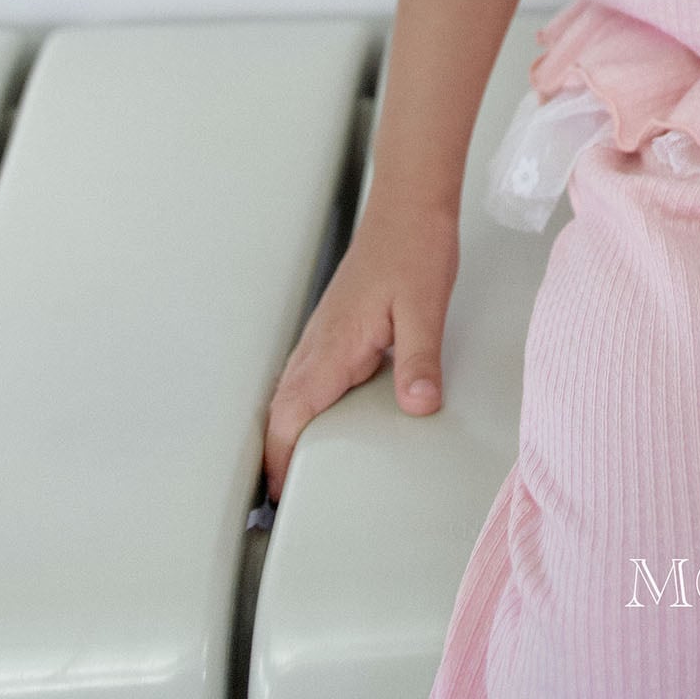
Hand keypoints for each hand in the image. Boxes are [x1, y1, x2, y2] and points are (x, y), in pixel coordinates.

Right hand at [261, 199, 459, 503]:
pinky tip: (327, 413)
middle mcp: (321, 340)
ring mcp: (326, 330)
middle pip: (281, 407)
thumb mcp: (424, 307)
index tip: (278, 494)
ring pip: (292, 390)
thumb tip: (417, 406)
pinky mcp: (339, 322)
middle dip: (275, 453)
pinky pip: (310, 372)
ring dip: (287, 428)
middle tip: (282, 495)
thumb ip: (418, 360)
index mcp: (334, 343)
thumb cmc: (414, 246)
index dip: (278, 458)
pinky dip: (305, 402)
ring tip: (296, 467)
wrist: (410, 203)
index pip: (290, 414)